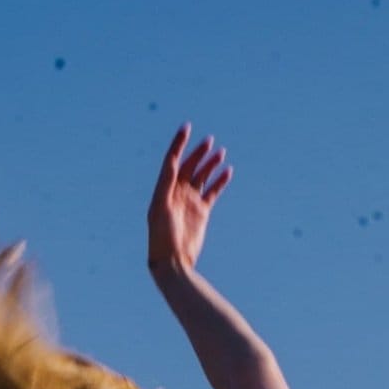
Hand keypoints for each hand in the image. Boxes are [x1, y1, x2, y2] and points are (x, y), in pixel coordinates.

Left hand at [147, 126, 231, 271]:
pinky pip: (212, 192)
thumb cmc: (162, 236)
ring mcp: (189, 202)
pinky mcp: (201, 212)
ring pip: (202, 176)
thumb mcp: (161, 207)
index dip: (179, 143)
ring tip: (220, 152)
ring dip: (210, 164)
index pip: (172, 161)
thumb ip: (166, 183)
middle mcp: (176, 193)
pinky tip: (227, 171)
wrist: (172, 261)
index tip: (187, 127)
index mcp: (164, 189)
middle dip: (198, 152)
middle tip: (209, 141)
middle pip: (189, 166)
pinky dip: (219, 181)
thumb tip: (173, 162)